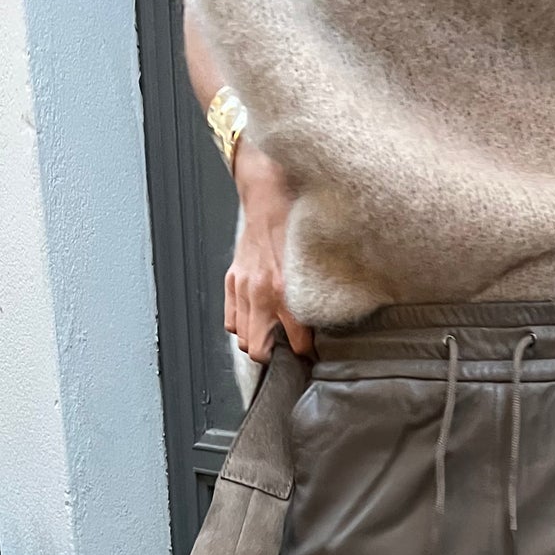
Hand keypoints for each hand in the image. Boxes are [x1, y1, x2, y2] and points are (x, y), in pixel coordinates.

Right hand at [224, 144, 313, 363]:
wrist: (267, 197)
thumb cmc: (294, 224)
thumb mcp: (315, 264)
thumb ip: (317, 295)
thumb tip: (324, 322)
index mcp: (285, 291)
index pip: (297, 344)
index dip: (307, 354)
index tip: (313, 356)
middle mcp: (261, 293)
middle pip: (258, 350)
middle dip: (274, 356)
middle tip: (288, 352)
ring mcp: (242, 288)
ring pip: (242, 338)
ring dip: (257, 340)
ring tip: (272, 336)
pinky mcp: (231, 281)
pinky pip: (230, 319)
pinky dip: (242, 324)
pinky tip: (256, 319)